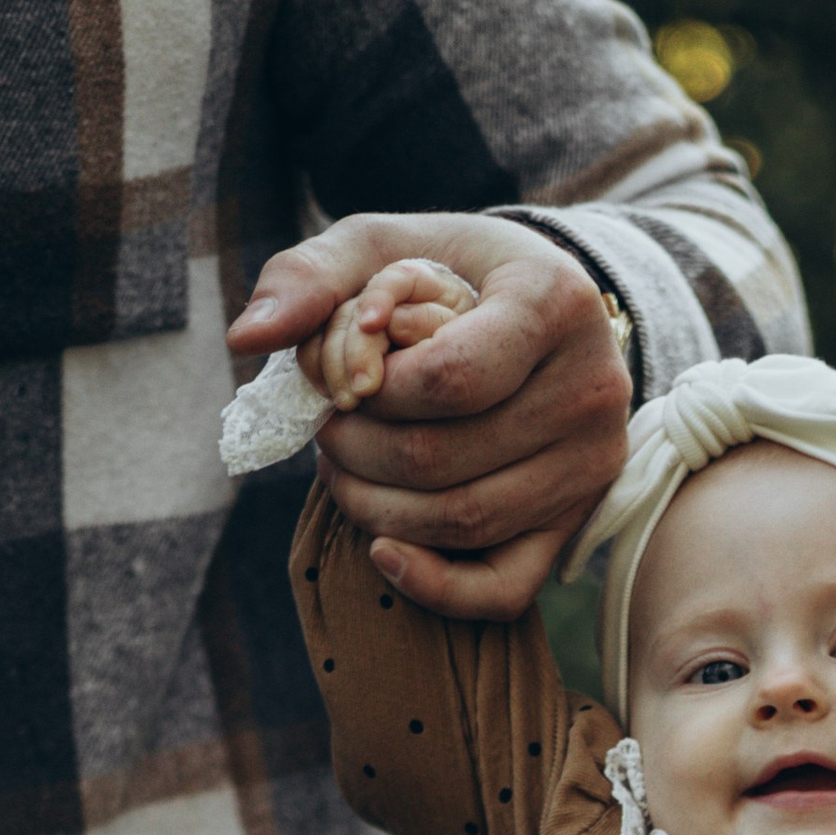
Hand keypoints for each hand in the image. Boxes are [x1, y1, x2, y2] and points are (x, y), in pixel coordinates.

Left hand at [230, 212, 631, 617]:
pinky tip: (382, 553)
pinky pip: (505, 587)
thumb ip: (309, 278)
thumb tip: (245, 341)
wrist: (538, 316)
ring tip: (345, 474)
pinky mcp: (575, 523)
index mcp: (553, 301)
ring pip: (464, 521)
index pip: (451, 378)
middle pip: (444, 457)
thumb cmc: (449, 274)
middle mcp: (590, 389)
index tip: (343, 384)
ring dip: (377, 509)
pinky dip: (435, 586)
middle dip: (357, 452)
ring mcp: (590, 465)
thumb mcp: (381, 247)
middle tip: (327, 433)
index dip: (373, 394)